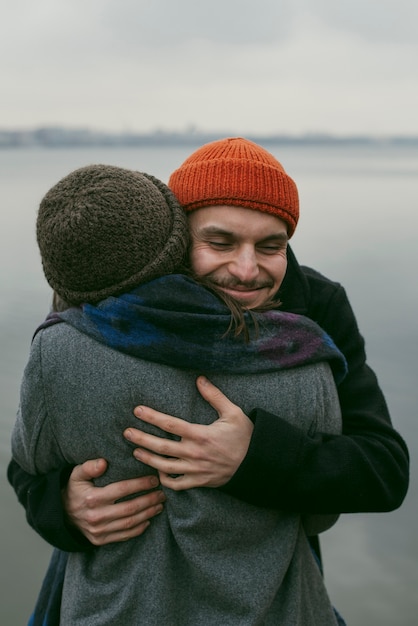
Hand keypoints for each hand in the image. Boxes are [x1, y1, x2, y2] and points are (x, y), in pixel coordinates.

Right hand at [63, 458, 165, 545]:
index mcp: (91, 498)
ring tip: (159, 504)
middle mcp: (96, 516)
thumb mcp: (76, 475)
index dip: (140, 485)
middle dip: (149, 500)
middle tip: (162, 493)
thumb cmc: (74, 490)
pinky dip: (138, 529)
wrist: (61, 515)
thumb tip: (103, 462)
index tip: (154, 480)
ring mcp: (98, 531)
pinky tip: (148, 520)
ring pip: (129, 523)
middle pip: (130, 509)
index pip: (122, 490)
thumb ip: (88, 467)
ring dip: (148, 514)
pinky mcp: (100, 540)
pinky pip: (124, 536)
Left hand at [124, 376, 253, 489]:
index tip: (137, 411)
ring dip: (147, 459)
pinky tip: (157, 472)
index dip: (151, 417)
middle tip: (126, 432)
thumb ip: (214, 396)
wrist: (257, 463)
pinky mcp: (199, 482)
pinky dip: (164, 480)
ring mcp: (195, 469)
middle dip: (141, 438)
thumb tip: (199, 379)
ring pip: (164, 467)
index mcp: (201, 434)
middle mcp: (195, 453)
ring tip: (135, 451)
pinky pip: (177, 484)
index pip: (170, 424)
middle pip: (161, 446)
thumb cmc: (245, 436)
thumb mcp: (233, 412)